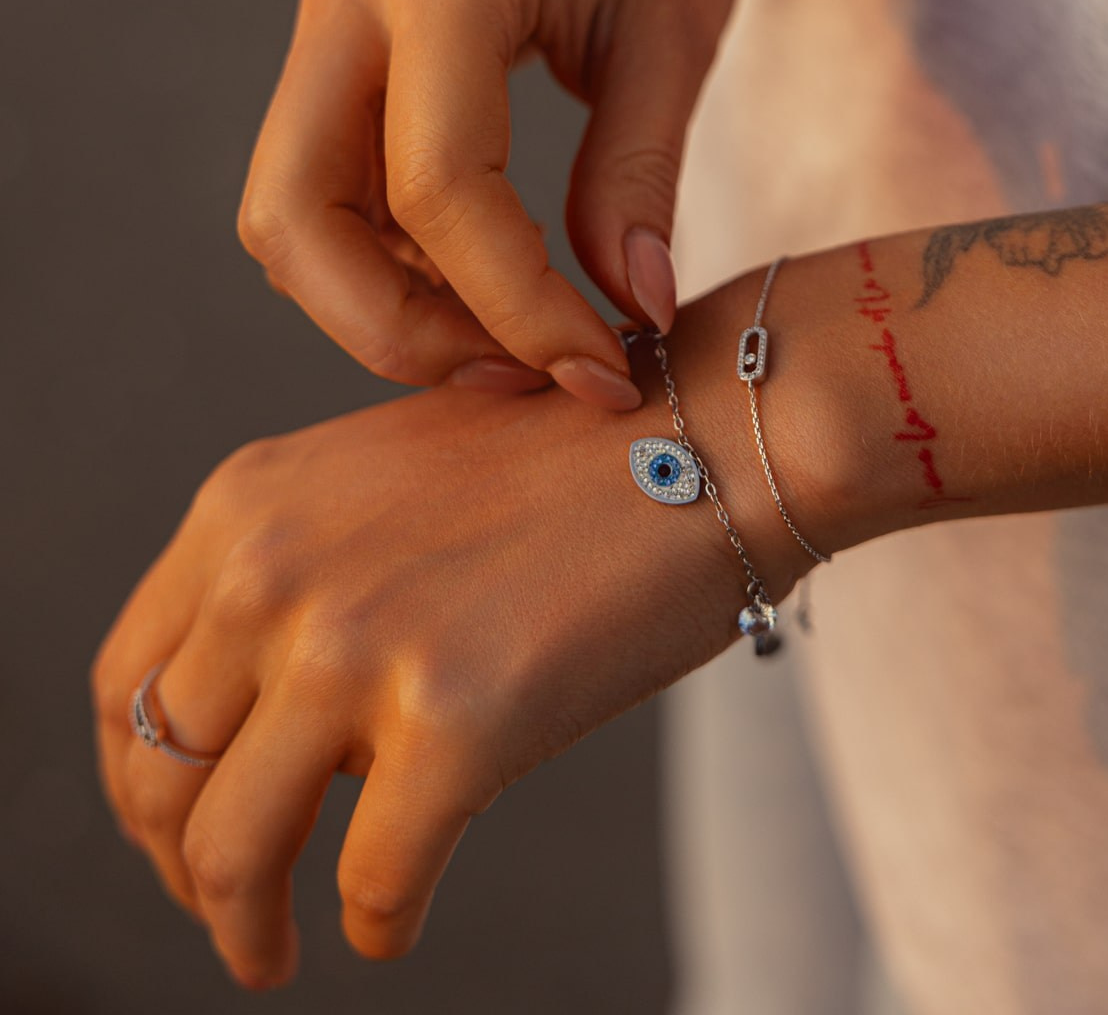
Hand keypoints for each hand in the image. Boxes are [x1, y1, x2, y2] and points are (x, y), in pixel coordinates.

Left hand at [90, 275, 840, 989]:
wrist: (702, 437)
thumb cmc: (562, 463)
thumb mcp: (378, 480)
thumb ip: (296, 577)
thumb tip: (257, 725)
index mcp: (246, 505)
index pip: (124, 678)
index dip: (137, 777)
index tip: (173, 824)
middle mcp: (274, 570)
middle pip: (158, 772)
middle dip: (177, 868)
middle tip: (224, 911)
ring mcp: (356, 645)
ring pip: (233, 849)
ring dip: (245, 926)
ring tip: (271, 951)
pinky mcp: (452, 721)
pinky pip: (373, 883)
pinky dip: (375, 927)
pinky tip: (392, 927)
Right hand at [236, 0, 746, 406]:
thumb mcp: (677, 38)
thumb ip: (638, 178)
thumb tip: (627, 314)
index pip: (436, 187)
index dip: (514, 305)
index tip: (600, 369)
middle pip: (294, 213)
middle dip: (392, 327)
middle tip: (517, 375)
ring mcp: (328, 22)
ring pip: (288, 213)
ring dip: (377, 303)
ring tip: (508, 340)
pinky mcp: (335, 52)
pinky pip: (318, 188)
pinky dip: (379, 262)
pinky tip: (477, 287)